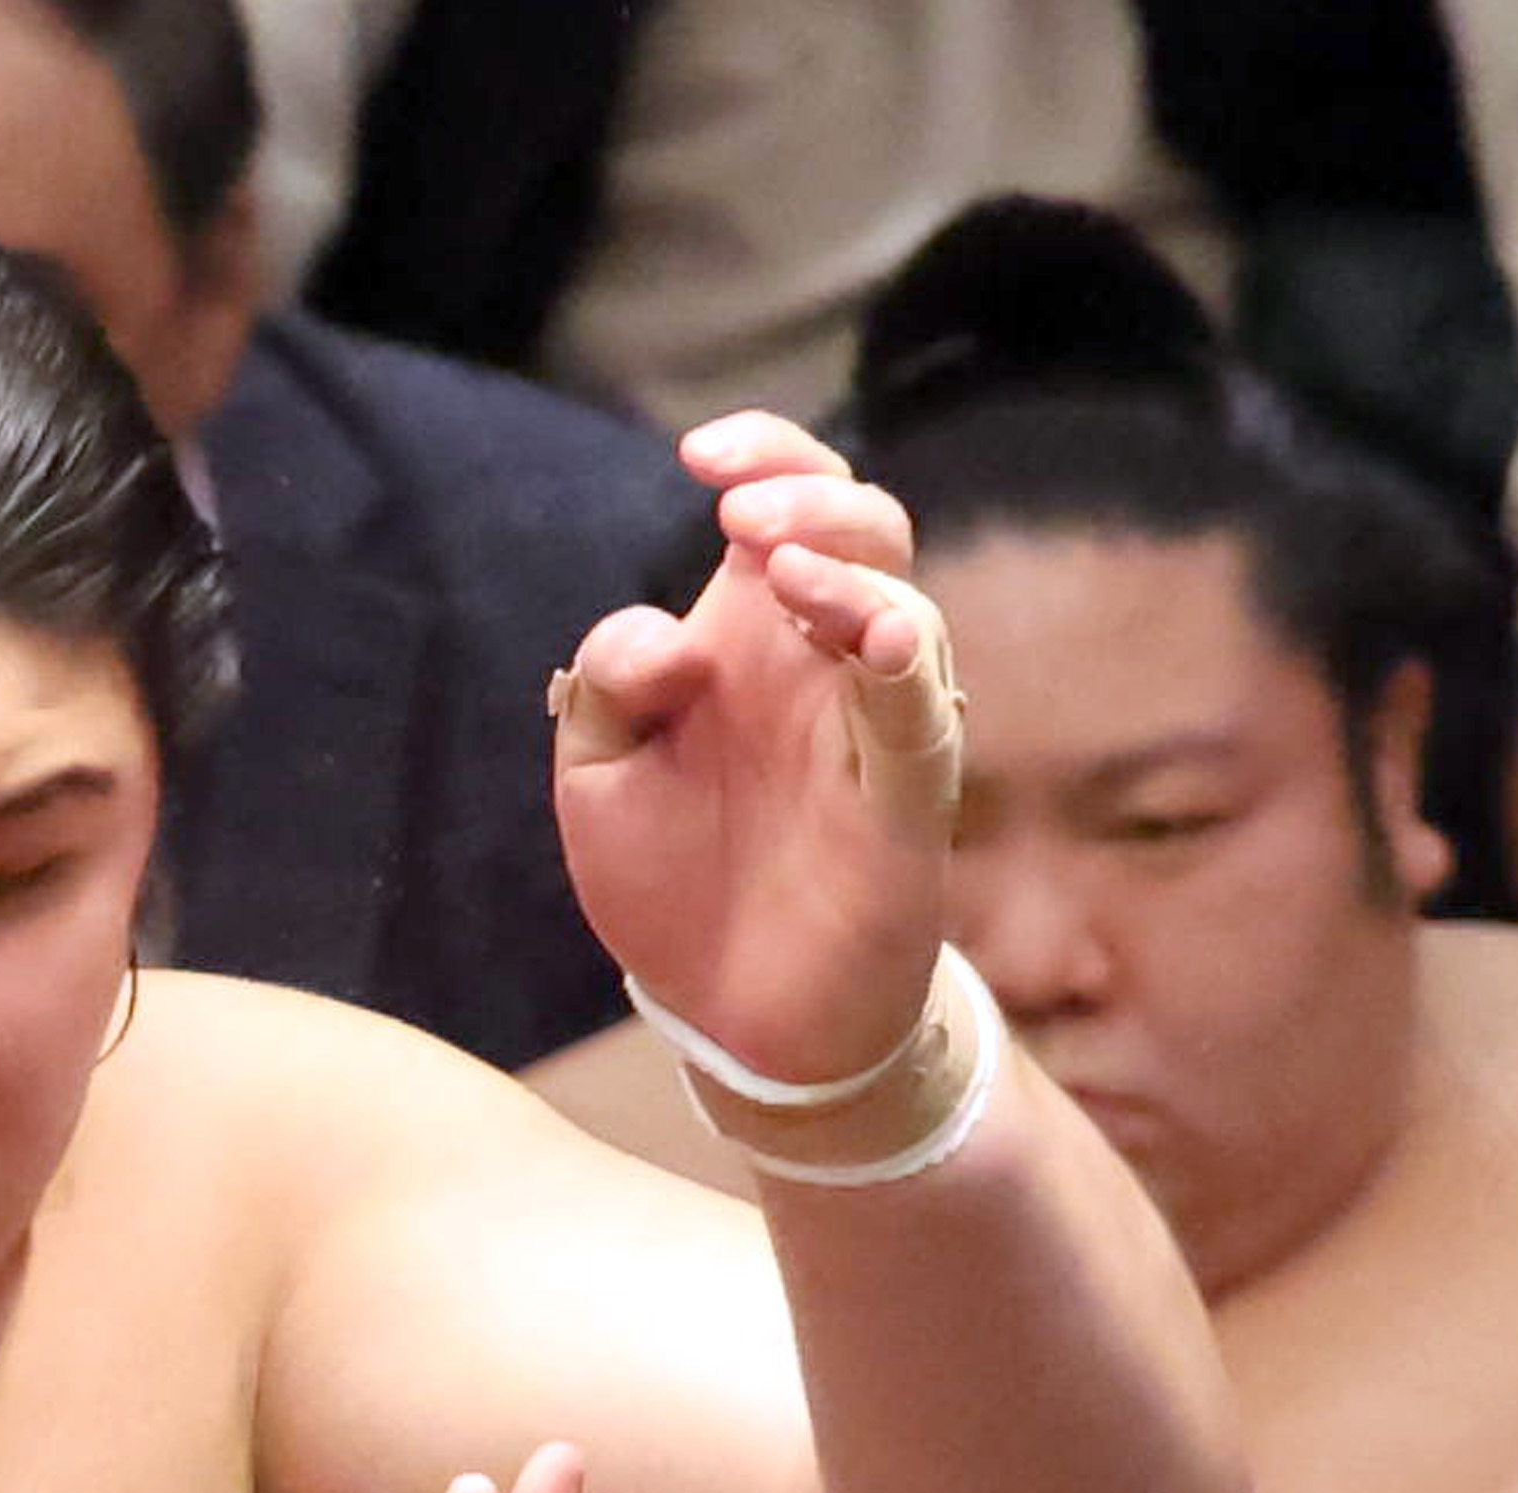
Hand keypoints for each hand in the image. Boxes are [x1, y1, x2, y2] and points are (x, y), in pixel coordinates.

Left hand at [549, 414, 956, 1084]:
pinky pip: (920, 717)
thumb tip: (670, 633)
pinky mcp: (904, 800)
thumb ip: (608, 683)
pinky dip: (904, 666)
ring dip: (847, 570)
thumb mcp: (597, 773)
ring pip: (900, 606)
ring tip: (782, 568)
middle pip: (861, 528)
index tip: (696, 454)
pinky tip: (882, 632)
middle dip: (808, 496)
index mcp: (752, 637)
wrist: (729, 1015)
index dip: (763, 452)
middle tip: (740, 511)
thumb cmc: (674, 879)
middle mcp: (825, 664)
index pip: (787, 501)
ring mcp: (874, 725)